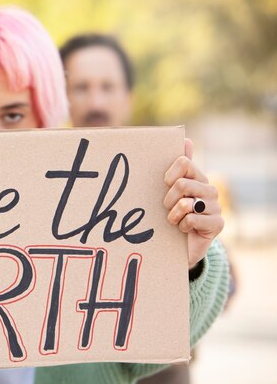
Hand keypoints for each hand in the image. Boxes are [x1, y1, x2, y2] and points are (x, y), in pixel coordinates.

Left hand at [164, 139, 223, 268]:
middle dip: (168, 199)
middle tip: (168, 208)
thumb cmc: (172, 214)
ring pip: (185, 203)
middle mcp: (209, 189)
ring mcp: (216, 206)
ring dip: (173, 215)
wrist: (180, 245)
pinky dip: (183, 226)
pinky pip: (192, 219)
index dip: (170, 174)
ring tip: (175, 220)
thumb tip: (186, 138)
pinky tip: (185, 229)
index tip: (165, 184)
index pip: (183, 162)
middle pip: (181, 184)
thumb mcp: (170, 190)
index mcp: (198, 177)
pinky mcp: (218, 224)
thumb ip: (177, 166)